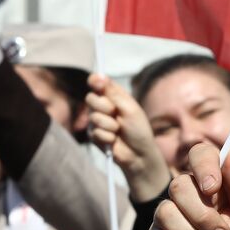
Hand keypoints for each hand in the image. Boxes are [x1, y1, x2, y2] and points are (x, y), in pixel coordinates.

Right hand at [86, 74, 170, 201]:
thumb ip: (113, 93)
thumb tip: (99, 76)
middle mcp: (103, 106)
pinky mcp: (93, 135)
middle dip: (104, 107)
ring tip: (119, 130)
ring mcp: (97, 121)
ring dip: (109, 125)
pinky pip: (95, 132)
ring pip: (93, 117)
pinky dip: (107, 137)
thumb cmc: (139, 130)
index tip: (97, 83)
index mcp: (114, 96)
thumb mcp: (130, 108)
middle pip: (90, 98)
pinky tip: (114, 140)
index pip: (98, 83)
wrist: (139, 154)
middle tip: (116, 114)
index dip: (95, 81)